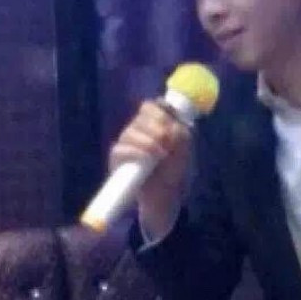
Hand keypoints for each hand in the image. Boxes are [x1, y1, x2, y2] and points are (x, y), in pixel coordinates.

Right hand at [108, 100, 191, 237]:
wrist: (165, 194)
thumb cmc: (174, 169)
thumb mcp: (184, 148)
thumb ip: (179, 130)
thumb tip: (167, 125)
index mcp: (154, 123)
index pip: (151, 105)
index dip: (161, 112)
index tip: (172, 125)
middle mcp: (138, 129)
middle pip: (142, 116)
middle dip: (158, 128)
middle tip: (168, 143)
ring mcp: (126, 142)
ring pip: (131, 131)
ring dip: (149, 141)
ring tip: (161, 154)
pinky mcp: (116, 158)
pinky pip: (121, 149)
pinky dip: (137, 152)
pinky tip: (148, 158)